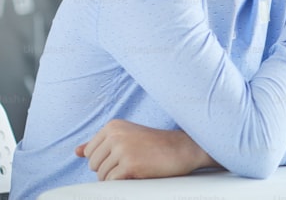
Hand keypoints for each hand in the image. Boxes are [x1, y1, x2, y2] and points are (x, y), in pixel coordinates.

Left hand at [75, 120, 215, 180]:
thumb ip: (100, 144)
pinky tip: (139, 173)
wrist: (183, 148)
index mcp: (113, 126)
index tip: (126, 153)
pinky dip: (124, 183)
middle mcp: (115, 135)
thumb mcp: (126, 138)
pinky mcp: (129, 164)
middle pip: (94, 165)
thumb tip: (77, 151)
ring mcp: (122, 149)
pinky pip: (112, 183)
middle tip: (134, 161)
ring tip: (138, 166)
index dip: (106, 159)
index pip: (89, 153)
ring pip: (102, 176)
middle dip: (110, 169)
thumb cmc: (155, 145)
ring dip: (118, 177)